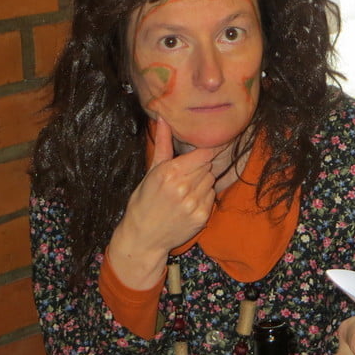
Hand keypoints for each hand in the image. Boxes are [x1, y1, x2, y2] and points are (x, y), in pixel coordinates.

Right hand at [107, 117, 219, 288]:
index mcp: (170, 173)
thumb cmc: (144, 201)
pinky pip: (211, 197)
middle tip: (186, 175)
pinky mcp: (201, 216)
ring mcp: (193, 203)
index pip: (203, 154)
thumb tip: (163, 118)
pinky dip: (204, 197)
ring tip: (185, 190)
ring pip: (211, 181)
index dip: (207, 152)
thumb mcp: (151, 172)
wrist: (143, 237)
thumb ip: (162, 144)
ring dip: (202, 182)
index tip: (207, 150)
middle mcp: (183, 187)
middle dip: (199, 168)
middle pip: (208, 166)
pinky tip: (188, 202)